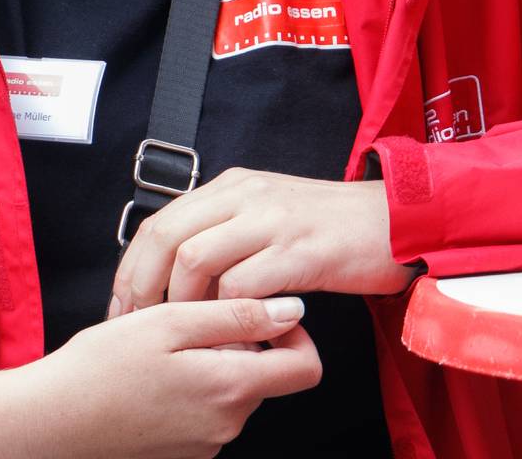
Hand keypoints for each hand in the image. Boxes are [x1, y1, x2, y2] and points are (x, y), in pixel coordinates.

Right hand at [0, 297, 320, 458]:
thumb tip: (292, 311)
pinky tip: (152, 379)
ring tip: (162, 352)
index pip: (306, 368)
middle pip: (265, 377)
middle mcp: (227, 425)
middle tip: (190, 325)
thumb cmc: (97, 371)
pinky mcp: (182, 452)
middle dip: (241, 345)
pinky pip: (205, 413)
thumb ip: (236, 315)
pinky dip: (189, 391)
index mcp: (231, 388)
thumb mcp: (168, 322)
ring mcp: (205, 444)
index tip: (264, 315)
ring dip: (211, 367)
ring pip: (232, 393)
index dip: (295, 335)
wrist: (45, 424)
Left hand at [111, 169, 415, 315]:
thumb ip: (226, 231)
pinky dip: (230, 316)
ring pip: (197, 259)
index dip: (132, 269)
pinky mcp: (300, 251)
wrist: (398, 220)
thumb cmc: (332, 228)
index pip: (159, 222)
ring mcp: (273, 220)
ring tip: (193, 330)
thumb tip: (175, 272)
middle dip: (144, 288)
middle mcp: (247, 196)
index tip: (123, 308)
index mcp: (233, 186)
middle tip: (143, 326)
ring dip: (186, 303)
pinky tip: (237, 333)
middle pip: (167, 237)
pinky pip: (243, 286)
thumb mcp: (270, 213)